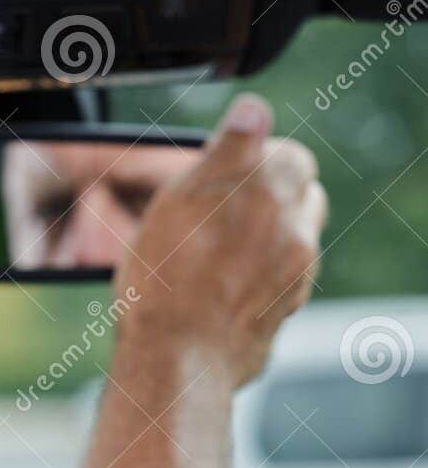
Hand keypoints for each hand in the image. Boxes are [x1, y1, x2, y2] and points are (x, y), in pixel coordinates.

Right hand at [114, 93, 327, 388]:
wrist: (178, 359)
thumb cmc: (168, 278)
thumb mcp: (183, 196)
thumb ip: (228, 149)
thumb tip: (254, 108)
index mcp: (275, 191)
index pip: (290, 156)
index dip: (256, 163)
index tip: (223, 179)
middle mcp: (297, 230)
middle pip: (299, 197)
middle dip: (268, 200)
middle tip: (218, 216)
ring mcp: (296, 275)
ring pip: (291, 241)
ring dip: (264, 240)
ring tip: (215, 257)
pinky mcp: (285, 312)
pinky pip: (280, 282)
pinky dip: (258, 279)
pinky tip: (218, 291)